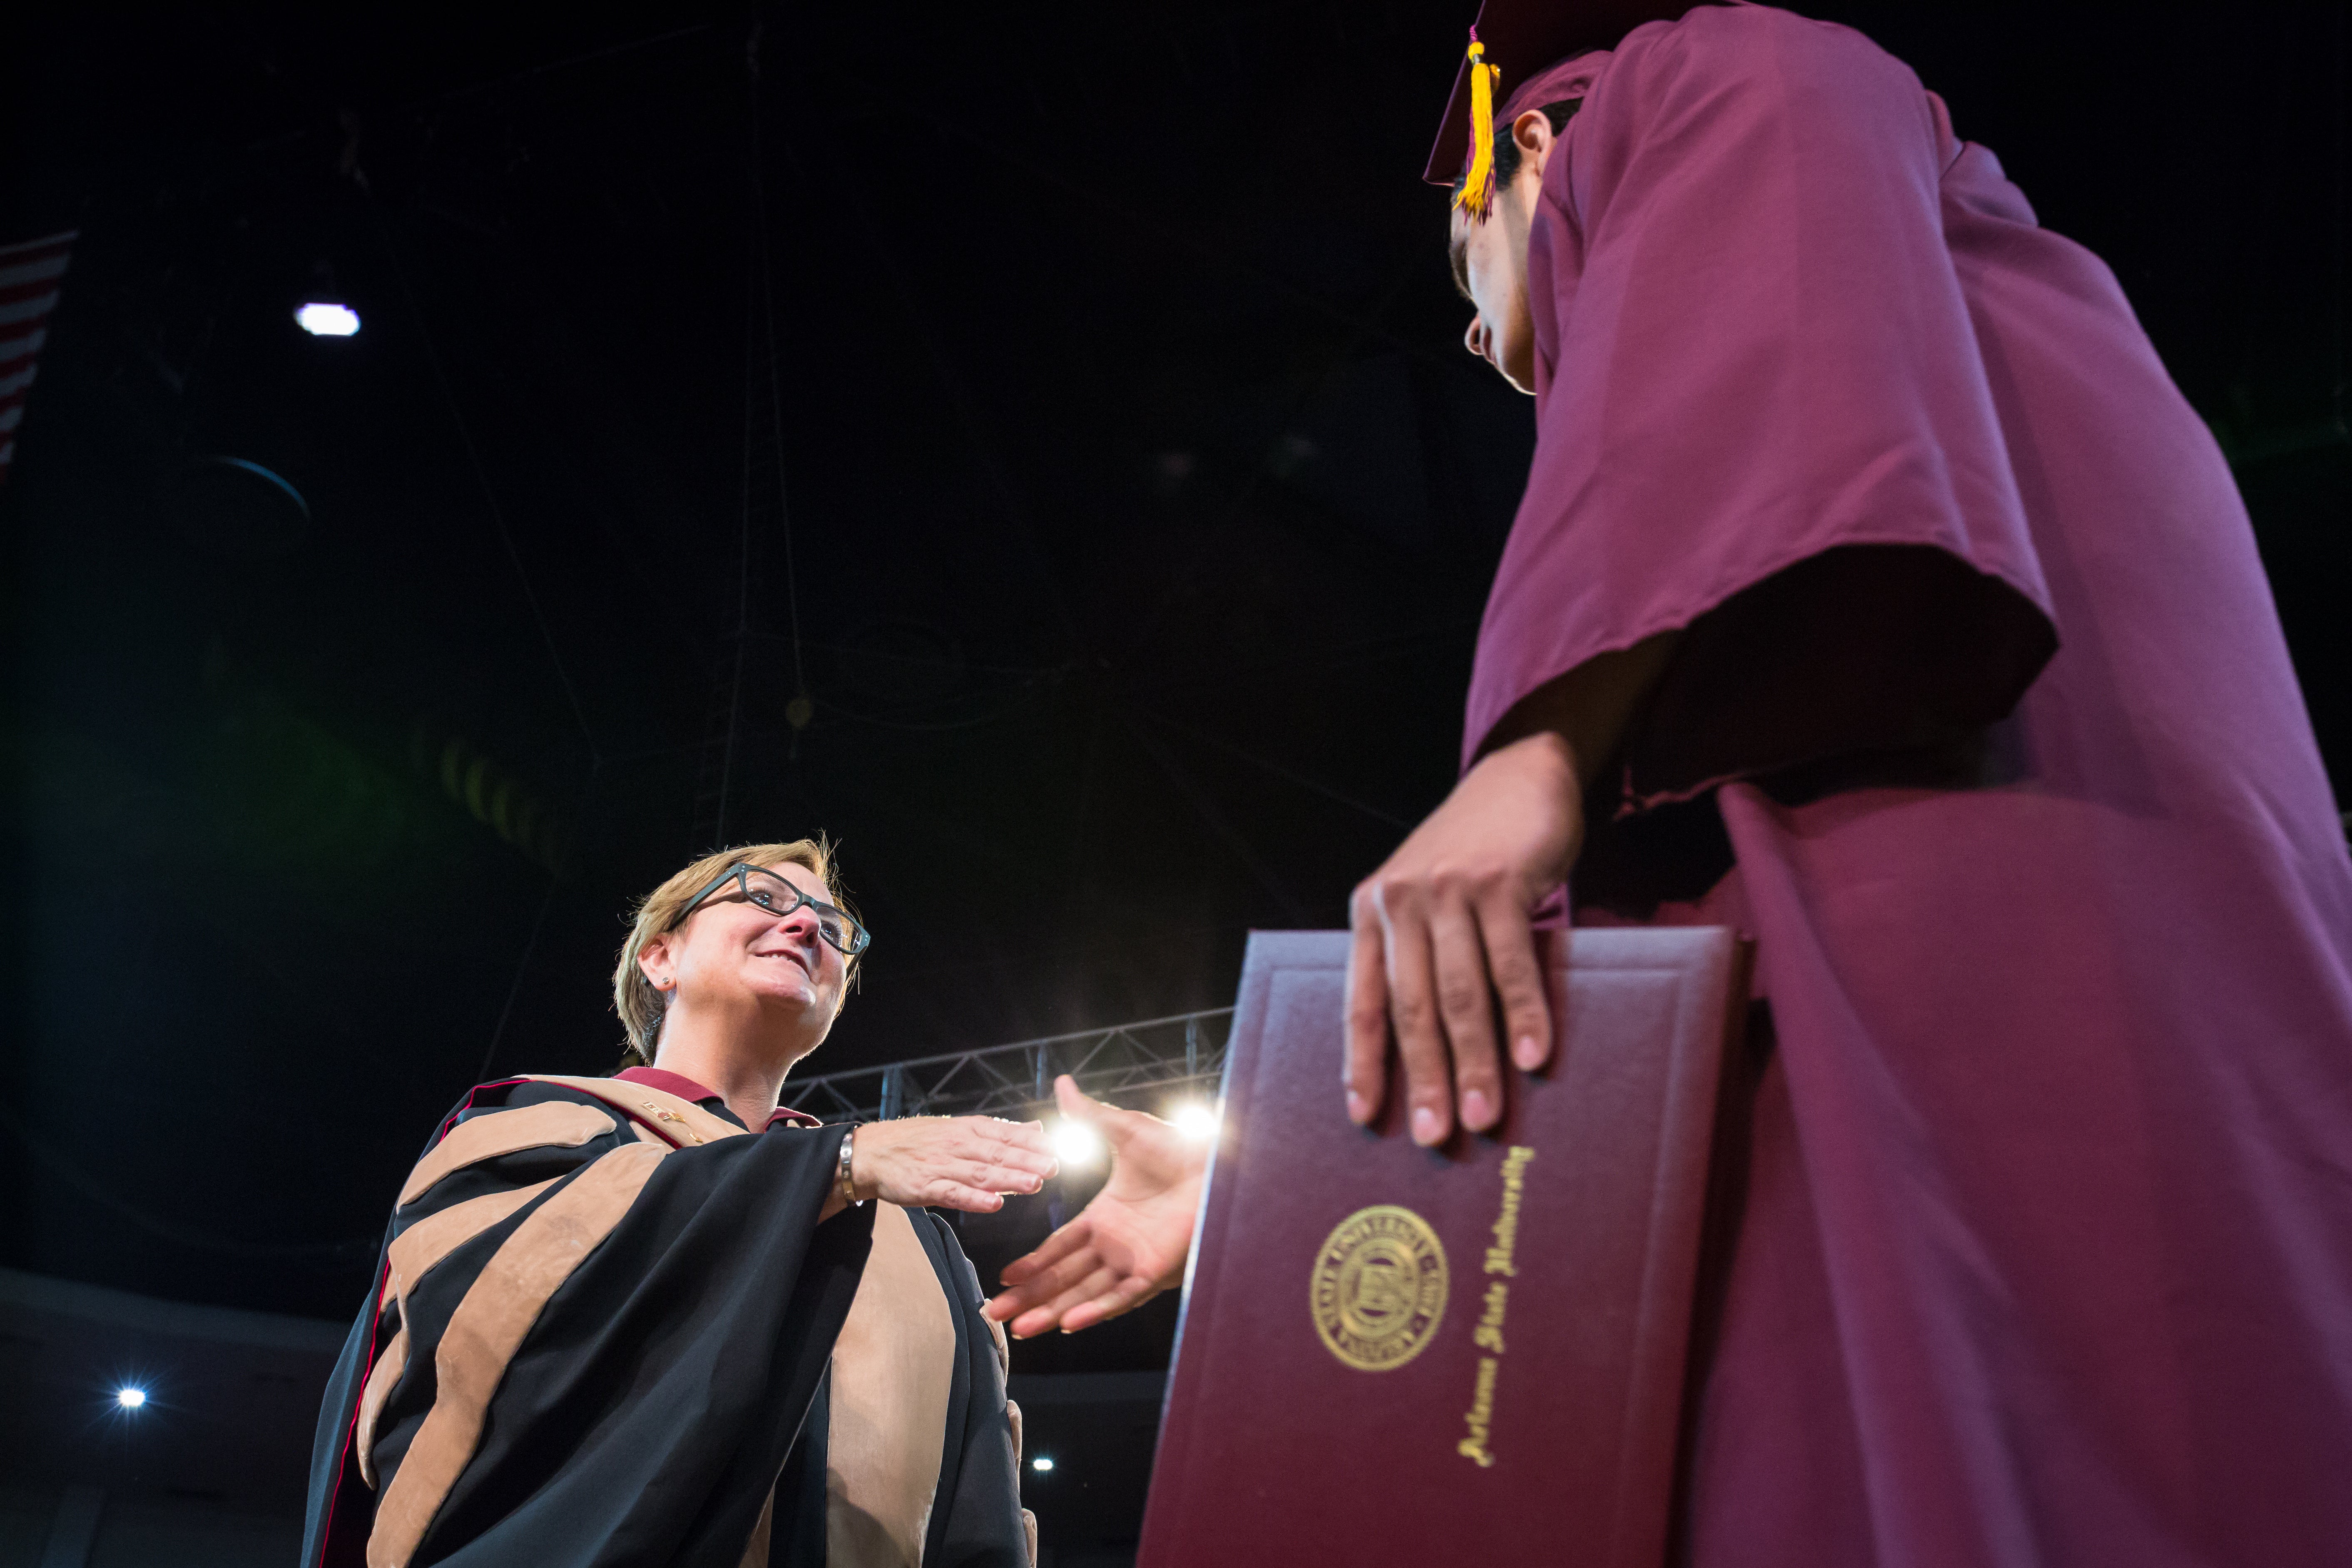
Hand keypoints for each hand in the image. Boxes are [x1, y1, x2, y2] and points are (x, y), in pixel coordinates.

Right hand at [848, 1115, 1057, 1212]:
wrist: (874, 1152)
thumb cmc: (921, 1141)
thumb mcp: (960, 1128)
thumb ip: (1001, 1132)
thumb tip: (1038, 1128)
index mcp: (969, 1128)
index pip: (1007, 1133)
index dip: (1034, 1142)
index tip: (1059, 1148)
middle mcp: (958, 1144)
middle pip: (998, 1153)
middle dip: (1027, 1160)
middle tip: (1054, 1166)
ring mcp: (942, 1166)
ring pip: (980, 1173)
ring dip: (1008, 1179)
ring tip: (1034, 1184)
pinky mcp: (926, 1187)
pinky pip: (954, 1194)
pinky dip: (974, 1199)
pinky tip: (993, 1204)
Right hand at [983, 1077, 1205, 1336]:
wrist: (1215, 1161)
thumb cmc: (1177, 1146)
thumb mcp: (1124, 1129)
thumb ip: (1089, 1116)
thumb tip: (1063, 1085)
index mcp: (1104, 1217)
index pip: (1059, 1248)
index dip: (1032, 1264)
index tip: (1005, 1277)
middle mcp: (1114, 1244)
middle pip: (1063, 1277)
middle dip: (1030, 1296)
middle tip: (995, 1313)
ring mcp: (1133, 1260)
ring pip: (1085, 1293)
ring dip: (1052, 1310)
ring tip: (1022, 1328)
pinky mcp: (1155, 1271)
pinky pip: (1120, 1296)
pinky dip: (1096, 1311)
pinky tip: (1068, 1323)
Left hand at [1347, 730, 1581, 1146]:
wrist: (1519, 775)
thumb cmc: (1473, 853)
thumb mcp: (1425, 897)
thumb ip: (1419, 956)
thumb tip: (1430, 1047)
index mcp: (1373, 912)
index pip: (1361, 1001)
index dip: (1363, 1062)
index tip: (1367, 1117)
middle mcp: (1399, 902)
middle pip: (1410, 1007)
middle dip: (1422, 1078)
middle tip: (1434, 1136)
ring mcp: (1447, 890)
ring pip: (1459, 993)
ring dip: (1473, 1061)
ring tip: (1483, 1116)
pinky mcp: (1497, 882)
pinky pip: (1509, 962)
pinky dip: (1522, 1014)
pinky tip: (1533, 1057)